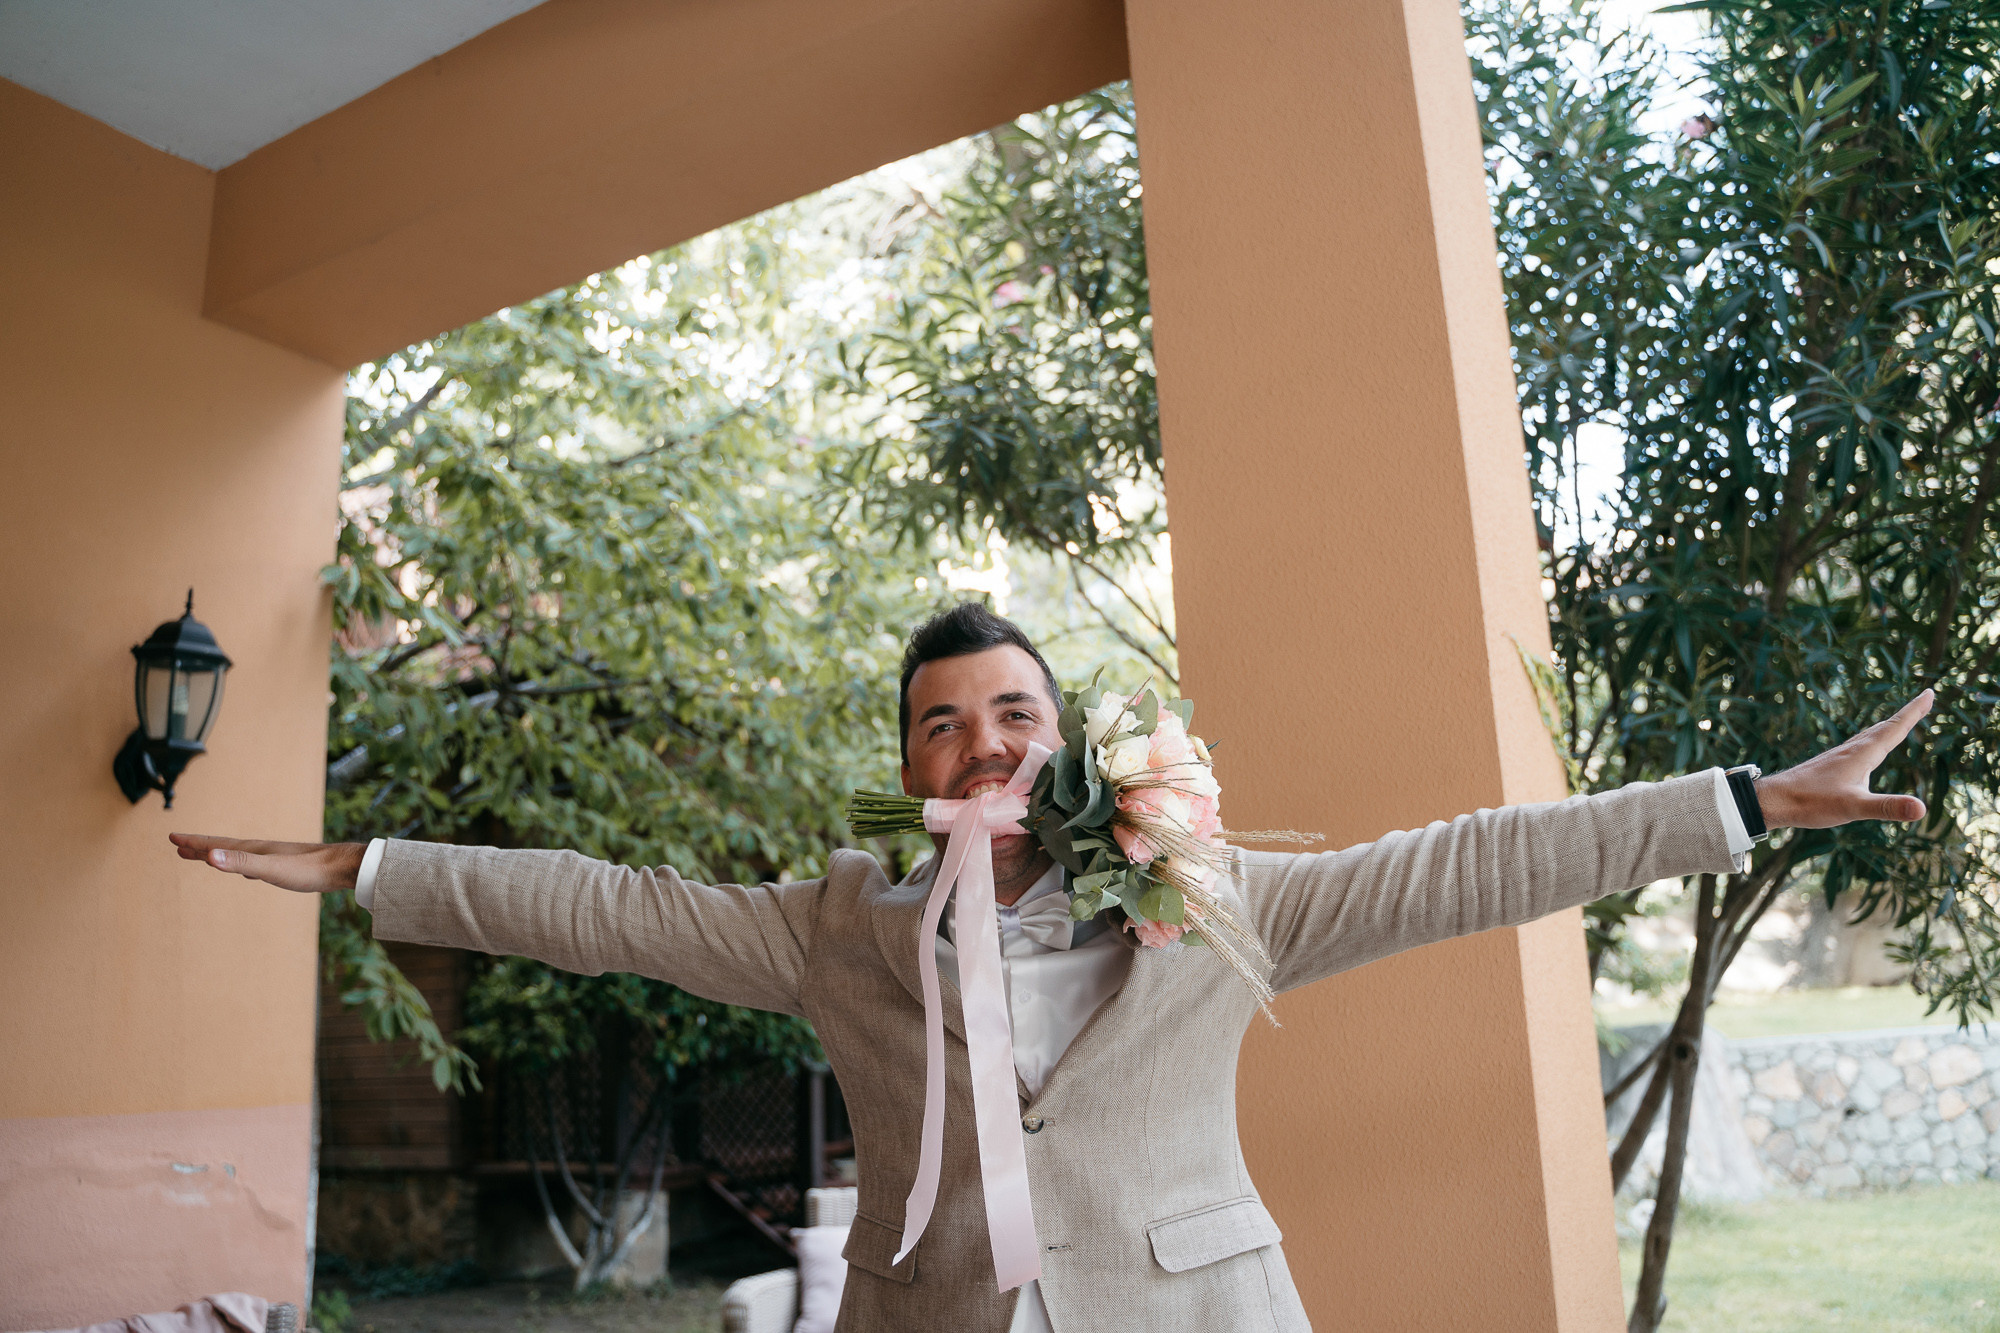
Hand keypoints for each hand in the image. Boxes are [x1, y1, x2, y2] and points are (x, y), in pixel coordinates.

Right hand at [168, 832, 367, 893]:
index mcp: (254, 849)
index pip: (216, 844)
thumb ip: (242, 863)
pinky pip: (255, 864)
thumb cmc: (308, 870)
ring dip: (219, 854)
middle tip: (178, 845)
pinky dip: (242, 864)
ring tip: (205, 856)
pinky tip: (248, 869)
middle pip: (224, 847)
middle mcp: (262, 849)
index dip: (194, 842)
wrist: (342, 868)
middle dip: (200, 846)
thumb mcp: (271, 869)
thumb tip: (210, 855)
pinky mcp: (286, 866)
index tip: (172, 838)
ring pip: (238, 854)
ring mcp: (274, 857)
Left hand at [1754, 690, 1932, 830]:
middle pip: (1884, 727)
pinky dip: (1869, 741)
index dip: (1914, 711)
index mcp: (1861, 754)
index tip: (1930, 692)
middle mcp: (1851, 750)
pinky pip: (1856, 747)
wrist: (1771, 800)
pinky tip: (1863, 751)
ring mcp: (1838, 757)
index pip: (1894, 727)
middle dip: (1906, 715)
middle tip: (1924, 700)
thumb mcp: (1853, 807)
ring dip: (1888, 726)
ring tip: (1898, 722)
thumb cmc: (1809, 802)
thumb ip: (1887, 807)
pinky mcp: (1828, 766)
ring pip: (1868, 736)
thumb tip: (1921, 809)